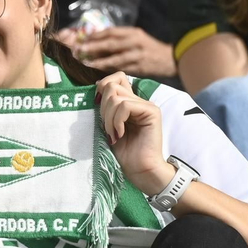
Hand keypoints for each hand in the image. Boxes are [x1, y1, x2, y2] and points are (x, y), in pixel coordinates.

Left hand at [75, 25, 175, 77]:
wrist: (170, 59)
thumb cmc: (148, 48)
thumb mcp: (136, 38)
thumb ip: (119, 39)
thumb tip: (95, 40)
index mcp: (134, 33)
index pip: (111, 32)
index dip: (96, 35)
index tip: (82, 38)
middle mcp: (136, 42)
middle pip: (111, 44)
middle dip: (94, 47)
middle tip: (79, 49)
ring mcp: (138, 56)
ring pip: (116, 59)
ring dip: (99, 62)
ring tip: (86, 63)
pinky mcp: (140, 68)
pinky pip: (122, 69)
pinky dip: (109, 70)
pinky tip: (99, 72)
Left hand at [97, 71, 170, 194]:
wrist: (139, 170)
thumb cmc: (123, 153)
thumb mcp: (108, 126)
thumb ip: (105, 107)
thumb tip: (96, 86)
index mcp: (129, 102)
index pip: (116, 77)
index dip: (102, 86)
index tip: (97, 105)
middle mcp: (139, 100)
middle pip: (112, 85)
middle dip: (103, 108)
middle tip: (107, 128)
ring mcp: (147, 105)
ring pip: (116, 96)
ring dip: (108, 118)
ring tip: (113, 134)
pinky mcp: (152, 112)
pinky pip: (125, 106)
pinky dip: (117, 121)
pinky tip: (120, 134)